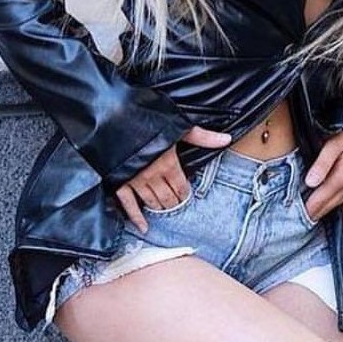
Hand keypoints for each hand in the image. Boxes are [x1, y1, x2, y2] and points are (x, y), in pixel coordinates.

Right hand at [114, 124, 231, 231]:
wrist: (116, 114)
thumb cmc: (149, 118)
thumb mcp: (179, 126)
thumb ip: (203, 137)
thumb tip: (226, 139)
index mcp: (168, 164)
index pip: (181, 188)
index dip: (185, 194)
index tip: (186, 196)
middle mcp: (152, 176)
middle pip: (167, 199)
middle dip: (174, 204)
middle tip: (177, 206)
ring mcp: (134, 181)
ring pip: (151, 202)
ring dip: (159, 209)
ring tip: (164, 212)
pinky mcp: (119, 182)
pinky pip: (128, 204)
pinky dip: (136, 218)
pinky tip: (143, 227)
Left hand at [302, 130, 342, 226]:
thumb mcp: (333, 144)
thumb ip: (322, 163)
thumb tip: (310, 182)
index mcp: (342, 177)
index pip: (319, 199)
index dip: (306, 209)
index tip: (293, 216)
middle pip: (327, 207)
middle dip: (312, 215)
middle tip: (297, 224)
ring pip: (337, 208)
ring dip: (323, 215)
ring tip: (309, 223)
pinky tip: (336, 223)